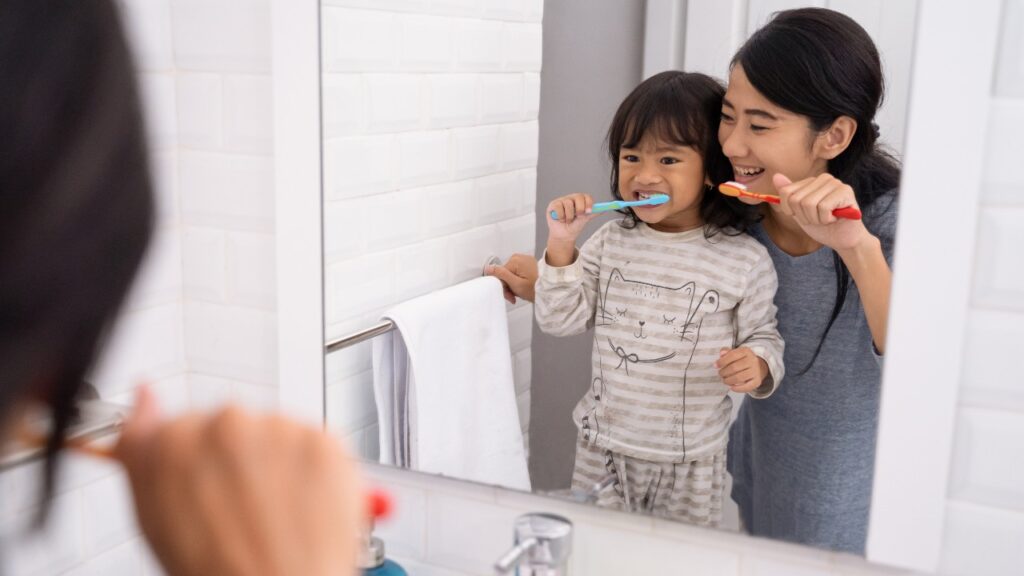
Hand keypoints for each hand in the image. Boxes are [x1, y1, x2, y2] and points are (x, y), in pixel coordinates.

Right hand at [116, 387, 364, 575]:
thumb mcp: (153, 515)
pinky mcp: (323, 440)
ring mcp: (280, 428)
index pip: (186, 425)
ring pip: (278, 435)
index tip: (209, 486)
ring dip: (278, 465)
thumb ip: (142, 448)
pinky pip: (316, 446)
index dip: (200, 463)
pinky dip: (315, 473)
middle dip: (240, 461)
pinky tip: (303, 508)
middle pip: (234, 427)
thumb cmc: (215, 568)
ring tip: (274, 515)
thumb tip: (145, 399)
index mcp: (176, 438)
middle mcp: (228, 422)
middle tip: (244, 510)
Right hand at [485, 253, 537, 303]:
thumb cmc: (537, 288)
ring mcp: (524, 260)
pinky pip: (518, 273)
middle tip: (514, 297)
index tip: (509, 296)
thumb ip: (501, 275)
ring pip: (511, 274)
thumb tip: (488, 268)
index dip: (503, 287)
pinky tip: (524, 288)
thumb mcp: (516, 284)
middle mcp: (519, 257)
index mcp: (514, 260)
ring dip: (513, 285)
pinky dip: (519, 281)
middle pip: (505, 274)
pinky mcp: (528, 264)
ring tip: (521, 293)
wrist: (553, 289)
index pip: (500, 274)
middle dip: (508, 287)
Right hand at [546, 193, 595, 244]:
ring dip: (569, 216)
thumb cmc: (574, 226)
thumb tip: (604, 209)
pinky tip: (560, 219)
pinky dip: (561, 216)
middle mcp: (571, 198)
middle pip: (578, 197)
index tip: (589, 211)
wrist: (564, 235)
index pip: (586, 196)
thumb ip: (593, 213)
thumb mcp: (585, 220)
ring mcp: (562, 200)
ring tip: (567, 220)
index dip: (589, 202)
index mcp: (580, 201)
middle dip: (580, 208)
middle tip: (578, 216)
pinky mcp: (553, 204)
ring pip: (568, 203)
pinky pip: (559, 207)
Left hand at [716, 347, 768, 393]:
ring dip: (728, 380)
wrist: (758, 366)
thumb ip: (727, 351)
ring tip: (725, 380)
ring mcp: (756, 371)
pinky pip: (747, 387)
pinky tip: (732, 387)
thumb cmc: (742, 359)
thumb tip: (721, 353)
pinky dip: (738, 388)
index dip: (722, 361)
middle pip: (734, 368)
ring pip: (739, 378)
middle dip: (724, 372)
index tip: (716, 365)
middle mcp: (752, 360)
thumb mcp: (735, 352)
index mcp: (746, 351)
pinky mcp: (757, 381)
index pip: (732, 355)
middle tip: (720, 374)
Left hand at [773, 173, 870, 251]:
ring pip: (809, 203)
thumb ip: (788, 196)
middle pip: (796, 199)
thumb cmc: (822, 227)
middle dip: (804, 217)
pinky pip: (823, 207)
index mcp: (811, 181)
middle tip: (818, 219)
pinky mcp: (845, 191)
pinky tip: (835, 218)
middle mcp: (823, 178)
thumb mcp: (799, 213)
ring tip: (827, 219)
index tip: (802, 216)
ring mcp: (835, 183)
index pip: (786, 192)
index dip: (790, 210)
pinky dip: (826, 219)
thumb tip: (776, 176)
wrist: (844, 240)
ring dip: (815, 219)